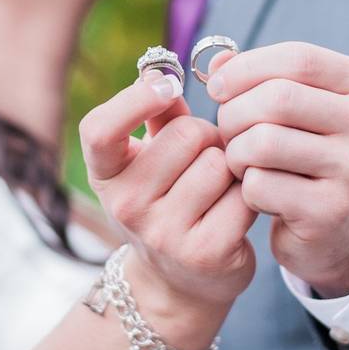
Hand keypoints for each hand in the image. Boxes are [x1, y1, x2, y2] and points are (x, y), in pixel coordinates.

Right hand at [79, 70, 257, 311]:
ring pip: (219, 162)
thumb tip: (166, 66)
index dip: (136, 98)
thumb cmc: (165, 200)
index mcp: (105, 174)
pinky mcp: (205, 253)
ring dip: (230, 166)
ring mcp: (163, 233)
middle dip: (207, 136)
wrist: (178, 283)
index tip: (167, 86)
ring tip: (218, 186)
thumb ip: (160, 112)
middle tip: (203, 158)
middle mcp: (125, 205)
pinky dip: (248, 195)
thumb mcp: (149, 159)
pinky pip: (244, 194)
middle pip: (187, 133)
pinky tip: (234, 210)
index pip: (100, 129)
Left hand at [207, 42, 348, 297]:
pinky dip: (245, 188)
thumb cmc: (310, 155)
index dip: (246, 67)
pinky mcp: (331, 212)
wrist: (343, 229)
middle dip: (234, 113)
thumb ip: (259, 77)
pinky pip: (259, 185)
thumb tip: (218, 62)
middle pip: (277, 98)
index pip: (299, 58)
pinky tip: (258, 193)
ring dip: (235, 152)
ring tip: (240, 162)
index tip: (217, 86)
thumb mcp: (296, 108)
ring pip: (263, 142)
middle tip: (226, 131)